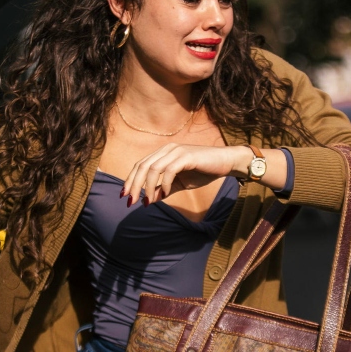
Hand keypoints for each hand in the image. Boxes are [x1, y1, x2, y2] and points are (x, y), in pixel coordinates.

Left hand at [121, 144, 250, 204]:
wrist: (225, 163)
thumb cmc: (203, 171)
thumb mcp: (180, 183)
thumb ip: (165, 189)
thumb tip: (150, 200)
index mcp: (163, 154)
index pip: (140, 165)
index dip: (130, 180)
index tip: (125, 197)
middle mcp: (167, 149)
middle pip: (142, 166)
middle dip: (134, 185)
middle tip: (131, 201)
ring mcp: (176, 151)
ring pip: (153, 168)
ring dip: (148, 187)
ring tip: (147, 201)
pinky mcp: (186, 156)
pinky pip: (169, 170)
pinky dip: (164, 184)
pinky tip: (165, 194)